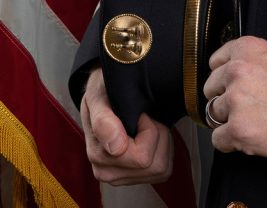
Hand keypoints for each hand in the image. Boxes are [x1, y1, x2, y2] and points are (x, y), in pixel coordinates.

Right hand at [80, 67, 173, 184]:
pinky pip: (163, 170)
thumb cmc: (103, 92)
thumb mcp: (99, 96)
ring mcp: (120, 177)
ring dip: (161, 143)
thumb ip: (103, 121)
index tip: (139, 114)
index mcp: (98, 155)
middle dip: (156, 135)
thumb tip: (116, 148)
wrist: (104, 94)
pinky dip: (163, 151)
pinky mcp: (135, 178)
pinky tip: (151, 137)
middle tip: (145, 118)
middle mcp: (106, 172)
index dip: (148, 130)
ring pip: (160, 168)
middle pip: (153, 164)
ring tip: (148, 125)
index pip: (141, 157)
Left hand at [203, 37, 266, 157]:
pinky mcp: (237, 129)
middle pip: (211, 88)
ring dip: (229, 120)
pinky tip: (249, 136)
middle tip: (245, 105)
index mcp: (247, 49)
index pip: (216, 61)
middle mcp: (237, 71)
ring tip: (253, 120)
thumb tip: (242, 65)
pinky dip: (230, 142)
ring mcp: (235, 100)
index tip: (227, 84)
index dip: (223, 75)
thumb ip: (256, 57)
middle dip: (224, 98)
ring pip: (213, 114)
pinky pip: (218, 139)